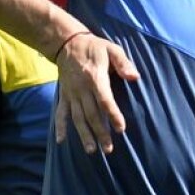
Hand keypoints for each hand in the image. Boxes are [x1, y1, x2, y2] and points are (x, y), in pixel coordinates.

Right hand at [53, 31, 138, 154]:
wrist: (66, 43)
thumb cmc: (93, 47)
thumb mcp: (111, 49)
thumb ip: (123, 63)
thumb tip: (134, 76)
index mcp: (95, 78)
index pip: (105, 100)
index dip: (113, 115)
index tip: (120, 129)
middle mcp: (81, 89)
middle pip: (92, 114)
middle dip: (100, 132)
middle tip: (108, 149)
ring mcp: (71, 94)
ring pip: (77, 118)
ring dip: (83, 134)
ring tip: (91, 150)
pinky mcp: (63, 95)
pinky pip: (60, 113)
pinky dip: (59, 126)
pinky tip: (61, 141)